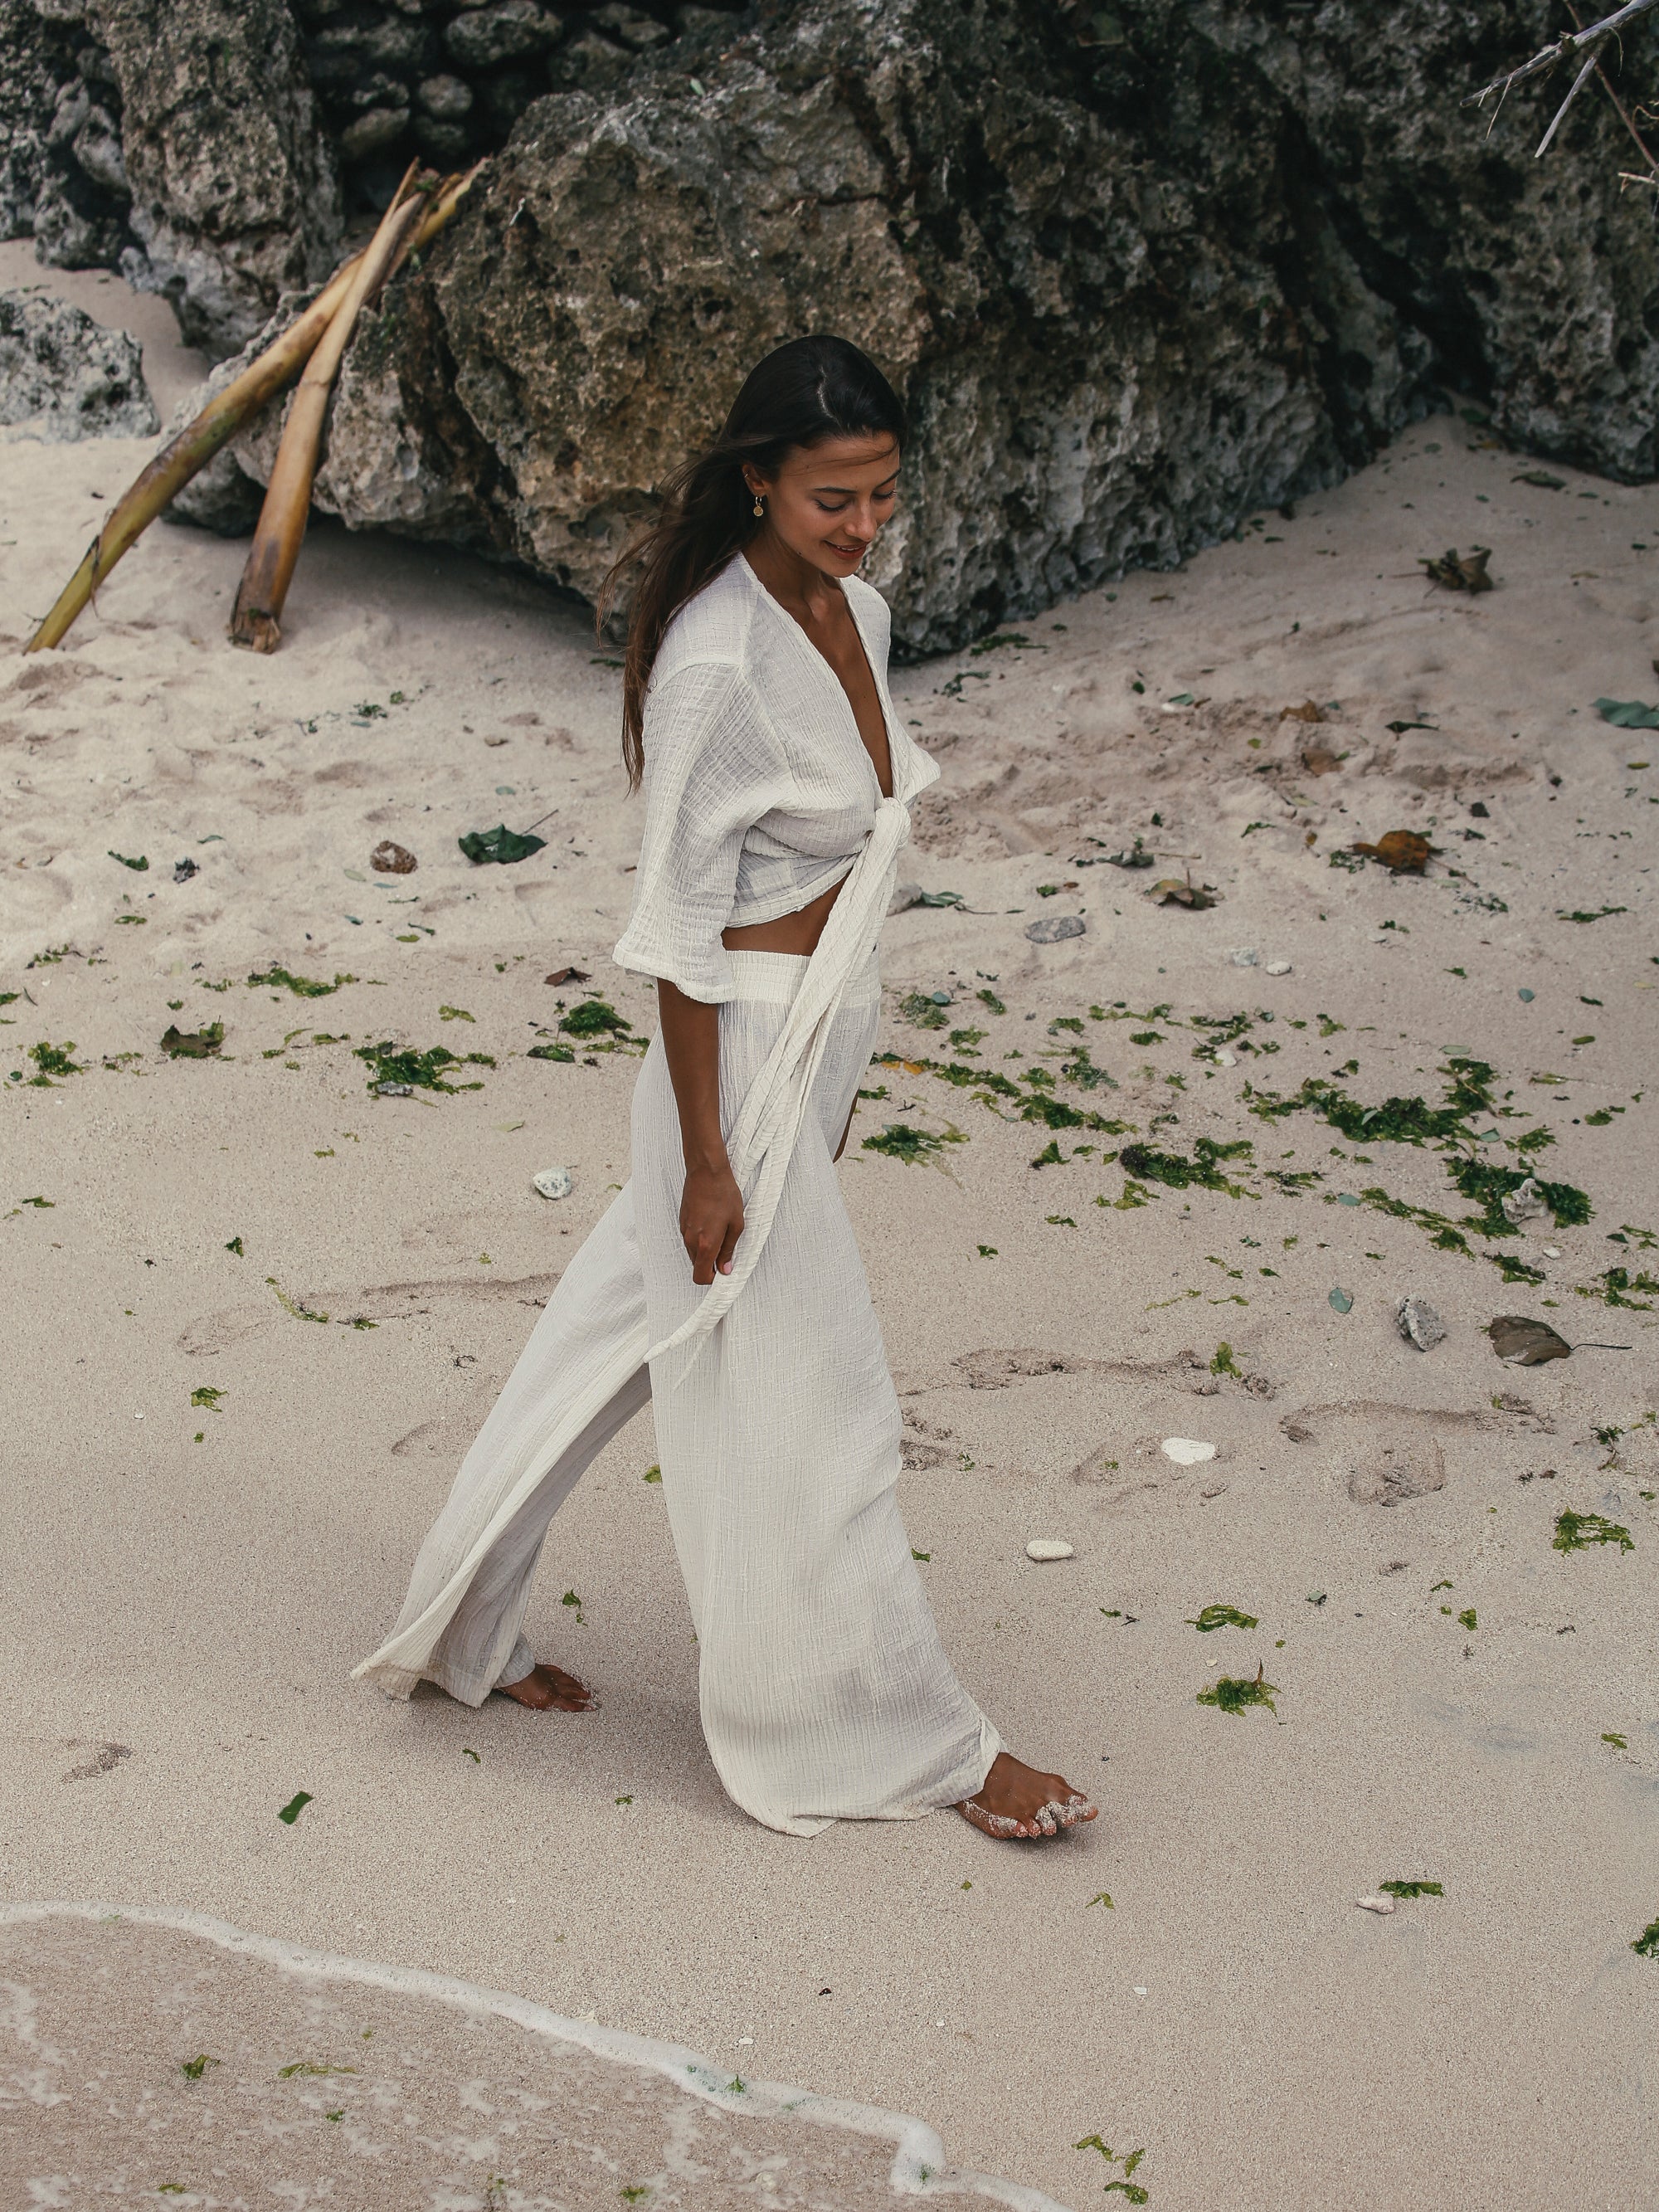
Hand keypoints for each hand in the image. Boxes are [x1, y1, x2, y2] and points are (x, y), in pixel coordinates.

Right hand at [680, 1158, 743, 1283]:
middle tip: (726, 1250)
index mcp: (705, 1244)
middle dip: (711, 1263)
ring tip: (721, 1232)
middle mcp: (691, 1240)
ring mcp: (684, 1230)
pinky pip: (690, 1239)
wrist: (706, 1171)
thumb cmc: (723, 1194)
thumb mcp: (736, 1224)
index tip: (723, 1272)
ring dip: (706, 1250)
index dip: (712, 1279)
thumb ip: (729, 1249)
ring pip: (693, 1252)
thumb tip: (725, 1268)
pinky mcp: (682, 1221)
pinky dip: (700, 1238)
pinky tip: (712, 1222)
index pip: (701, 1276)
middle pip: (697, 1265)